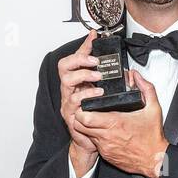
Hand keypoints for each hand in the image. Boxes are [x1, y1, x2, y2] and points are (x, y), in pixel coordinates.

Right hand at [57, 29, 103, 173]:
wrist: (93, 139)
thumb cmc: (95, 114)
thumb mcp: (99, 90)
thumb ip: (102, 74)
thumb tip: (113, 64)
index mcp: (74, 81)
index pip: (73, 58)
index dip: (82, 47)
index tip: (94, 38)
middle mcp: (68, 90)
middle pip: (63, 67)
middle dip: (79, 60)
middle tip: (95, 61)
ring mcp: (67, 102)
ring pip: (67, 82)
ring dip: (83, 76)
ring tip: (98, 77)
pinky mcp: (70, 115)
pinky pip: (74, 102)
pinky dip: (87, 96)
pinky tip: (98, 94)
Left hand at [72, 68, 168, 177]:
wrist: (154, 160)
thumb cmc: (153, 137)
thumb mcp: (153, 109)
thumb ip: (145, 88)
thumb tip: (136, 75)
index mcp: (115, 123)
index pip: (85, 117)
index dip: (81, 109)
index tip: (86, 104)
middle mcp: (106, 136)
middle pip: (80, 125)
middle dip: (80, 117)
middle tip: (87, 111)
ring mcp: (105, 147)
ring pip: (85, 135)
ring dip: (87, 127)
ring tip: (96, 120)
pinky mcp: (106, 155)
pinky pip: (94, 144)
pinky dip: (96, 137)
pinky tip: (105, 132)